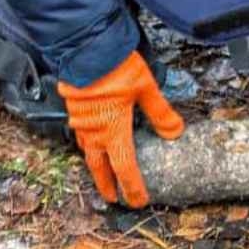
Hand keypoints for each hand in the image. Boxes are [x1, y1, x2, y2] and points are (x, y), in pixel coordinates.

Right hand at [58, 51, 184, 207]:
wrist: (84, 47)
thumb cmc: (117, 66)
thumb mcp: (147, 88)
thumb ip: (161, 113)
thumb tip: (176, 133)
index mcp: (114, 130)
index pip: (125, 168)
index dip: (132, 187)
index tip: (137, 201)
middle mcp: (94, 131)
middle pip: (100, 167)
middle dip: (107, 185)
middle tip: (112, 199)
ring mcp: (80, 122)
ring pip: (87, 152)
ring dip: (95, 166)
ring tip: (101, 175)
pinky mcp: (72, 109)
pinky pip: (79, 135)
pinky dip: (86, 146)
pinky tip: (90, 142)